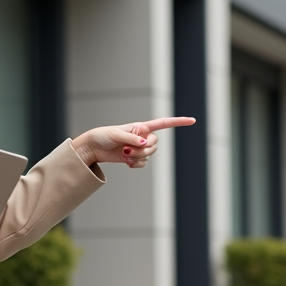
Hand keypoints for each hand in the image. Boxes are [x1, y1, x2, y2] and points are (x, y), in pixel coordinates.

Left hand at [72, 116, 195, 169]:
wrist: (93, 148)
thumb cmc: (102, 136)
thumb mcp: (116, 134)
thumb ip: (131, 139)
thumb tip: (145, 143)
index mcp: (140, 127)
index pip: (163, 123)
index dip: (178, 122)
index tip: (192, 120)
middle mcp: (142, 136)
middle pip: (155, 145)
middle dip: (144, 151)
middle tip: (127, 151)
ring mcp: (139, 148)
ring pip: (150, 155)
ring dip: (138, 158)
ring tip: (125, 155)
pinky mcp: (134, 158)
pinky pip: (143, 164)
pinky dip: (136, 165)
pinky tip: (127, 162)